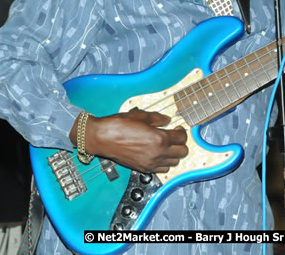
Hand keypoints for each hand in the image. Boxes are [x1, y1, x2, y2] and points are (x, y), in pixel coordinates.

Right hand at [71, 109, 188, 172]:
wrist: (102, 138)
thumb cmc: (118, 125)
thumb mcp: (140, 115)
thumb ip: (157, 118)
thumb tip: (167, 120)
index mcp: (159, 138)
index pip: (182, 138)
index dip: (182, 131)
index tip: (178, 128)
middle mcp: (158, 153)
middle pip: (182, 152)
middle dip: (181, 144)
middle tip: (174, 137)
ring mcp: (151, 163)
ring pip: (174, 163)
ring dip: (173, 154)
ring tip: (166, 146)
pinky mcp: (144, 168)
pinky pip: (163, 170)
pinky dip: (164, 163)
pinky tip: (157, 154)